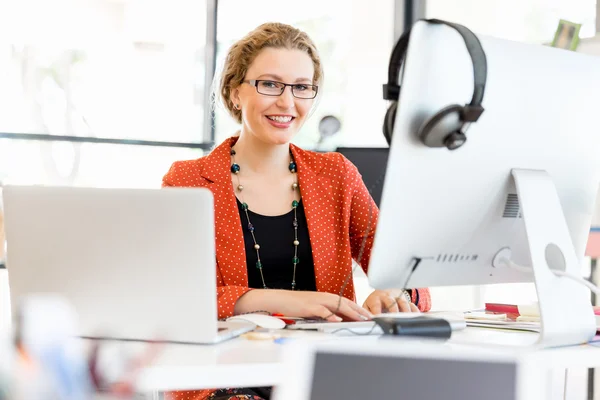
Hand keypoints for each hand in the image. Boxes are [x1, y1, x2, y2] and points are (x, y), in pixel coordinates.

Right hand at [235, 289, 372, 321]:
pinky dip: (329, 314)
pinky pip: (321, 310)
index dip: (358, 308)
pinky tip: (337, 319)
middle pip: (345, 302)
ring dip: (350, 311)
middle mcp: (322, 297)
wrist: (276, 300)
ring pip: (337, 305)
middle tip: (370, 317)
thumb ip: (324, 313)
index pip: (345, 302)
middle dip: (359, 310)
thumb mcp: (311, 309)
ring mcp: (315, 301)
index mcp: (324, 298)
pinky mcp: (307, 306)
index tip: (368, 315)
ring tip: (361, 318)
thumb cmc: (293, 306)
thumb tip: (336, 320)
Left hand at [362, 289, 418, 314]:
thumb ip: (367, 313)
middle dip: (393, 309)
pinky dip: (414, 311)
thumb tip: (367, 321)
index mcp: (376, 298)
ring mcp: (397, 299)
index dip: (377, 311)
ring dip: (405, 311)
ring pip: (403, 302)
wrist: (384, 292)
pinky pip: (412, 305)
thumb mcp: (367, 306)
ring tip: (406, 319)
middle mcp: (387, 297)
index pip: (376, 304)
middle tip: (394, 318)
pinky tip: (416, 317)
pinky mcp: (405, 301)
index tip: (377, 318)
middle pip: (391, 301)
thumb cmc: (374, 302)